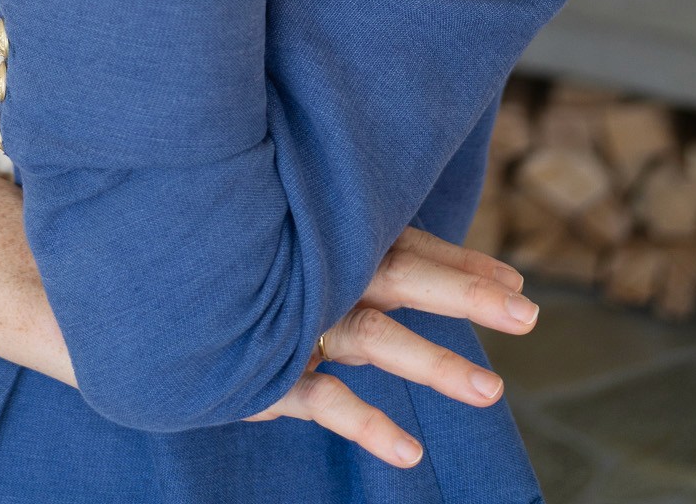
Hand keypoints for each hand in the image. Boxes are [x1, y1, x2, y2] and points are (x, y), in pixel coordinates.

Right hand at [241, 225, 536, 467]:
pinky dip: (367, 424)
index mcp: (336, 242)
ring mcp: (298, 321)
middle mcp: (323, 274)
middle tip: (529, 316)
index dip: (462, 264)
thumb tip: (499, 277)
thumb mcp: (320, 260)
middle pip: (402, 277)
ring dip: (433, 363)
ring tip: (492, 392)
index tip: (516, 286)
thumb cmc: (257, 276)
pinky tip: (409, 452)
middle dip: (464, 294)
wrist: (166, 301)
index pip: (408, 246)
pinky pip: (324, 398)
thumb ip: (398, 260)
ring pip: (373, 335)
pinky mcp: (271, 369)